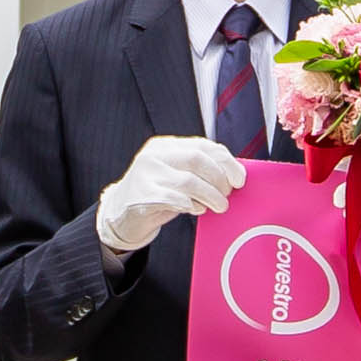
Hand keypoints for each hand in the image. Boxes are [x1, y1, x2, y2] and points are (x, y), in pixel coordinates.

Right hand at [93, 134, 241, 256]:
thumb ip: (197, 171)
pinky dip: (192, 205)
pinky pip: (175, 199)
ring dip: (210, 195)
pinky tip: (196, 209)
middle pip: (197, 159)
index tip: (240, 179)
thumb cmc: (157, 196)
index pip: (202, 145)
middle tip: (227, 194)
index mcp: (165, 146)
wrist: (121, 214)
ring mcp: (145, 174)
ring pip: (188, 181)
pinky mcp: (142, 196)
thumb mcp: (175, 176)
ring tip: (219, 206)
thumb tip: (233, 176)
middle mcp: (154, 155)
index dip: (226, 161)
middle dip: (219, 178)